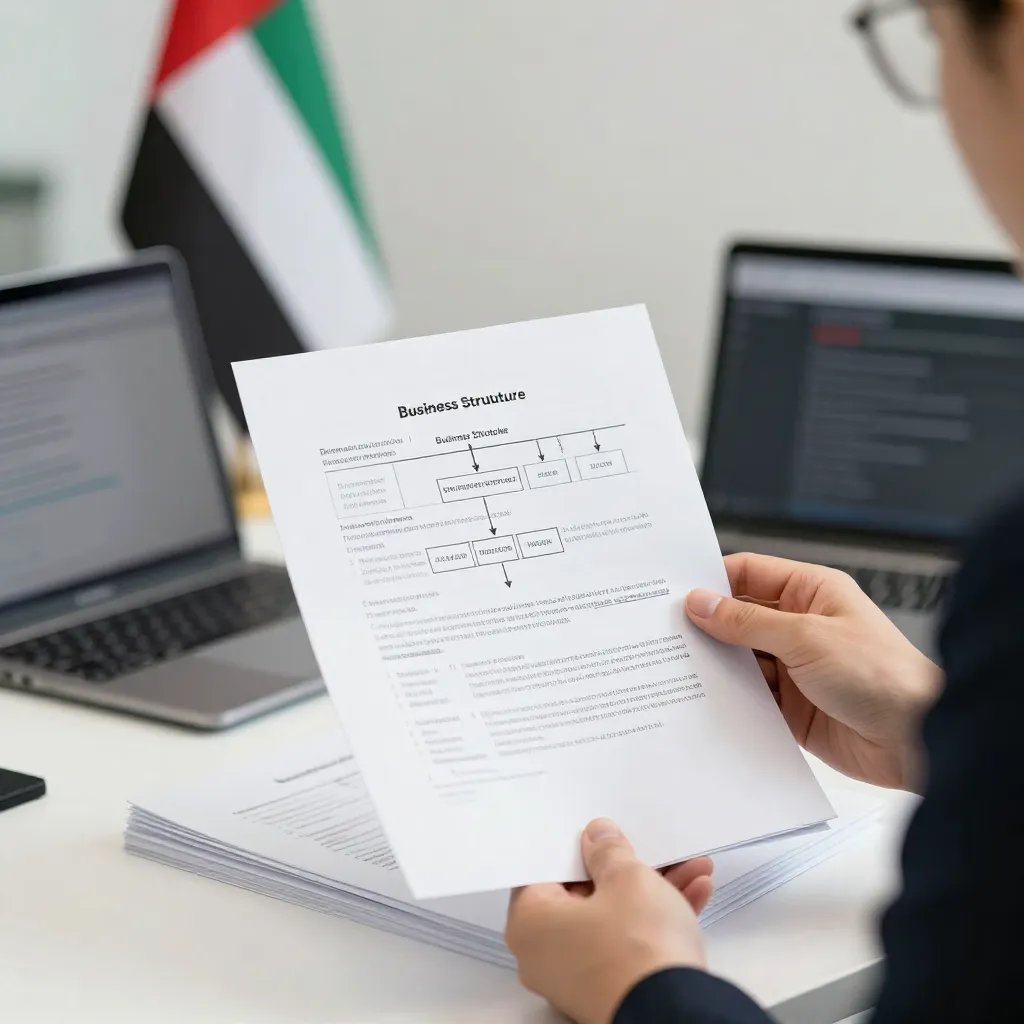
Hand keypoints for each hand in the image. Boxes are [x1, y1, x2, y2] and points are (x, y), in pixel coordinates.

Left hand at [506, 819, 711, 1023]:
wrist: (676, 1016)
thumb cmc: (637, 945)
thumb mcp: (628, 879)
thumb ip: (609, 851)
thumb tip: (598, 836)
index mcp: (530, 923)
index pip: (545, 872)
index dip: (576, 848)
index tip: (600, 833)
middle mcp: (545, 955)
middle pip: (586, 894)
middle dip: (629, 869)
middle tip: (651, 848)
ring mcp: (579, 978)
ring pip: (616, 919)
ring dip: (655, 891)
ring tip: (692, 867)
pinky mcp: (612, 992)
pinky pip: (630, 946)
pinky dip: (659, 922)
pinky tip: (696, 894)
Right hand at [686, 553, 941, 790]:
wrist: (918, 740)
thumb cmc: (883, 675)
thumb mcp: (806, 637)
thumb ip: (747, 621)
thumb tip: (701, 603)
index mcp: (810, 592)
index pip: (748, 573)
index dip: (712, 581)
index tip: (673, 593)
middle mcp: (800, 626)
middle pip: (738, 618)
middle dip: (706, 626)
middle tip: (664, 632)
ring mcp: (794, 668)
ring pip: (739, 660)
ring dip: (715, 665)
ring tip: (675, 667)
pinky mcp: (791, 707)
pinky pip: (749, 697)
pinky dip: (728, 698)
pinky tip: (703, 700)